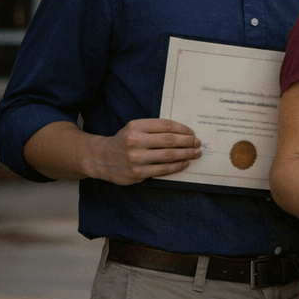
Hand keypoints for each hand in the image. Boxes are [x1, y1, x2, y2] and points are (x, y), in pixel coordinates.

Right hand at [84, 119, 200, 184]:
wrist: (101, 158)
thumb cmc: (124, 141)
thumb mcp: (134, 128)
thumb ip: (154, 128)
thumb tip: (182, 132)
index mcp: (135, 127)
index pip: (165, 125)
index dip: (182, 128)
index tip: (191, 132)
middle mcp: (135, 141)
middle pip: (169, 140)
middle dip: (188, 141)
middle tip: (197, 142)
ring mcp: (135, 158)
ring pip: (168, 155)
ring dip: (186, 154)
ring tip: (196, 153)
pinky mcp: (137, 173)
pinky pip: (163, 169)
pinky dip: (177, 166)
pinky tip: (184, 163)